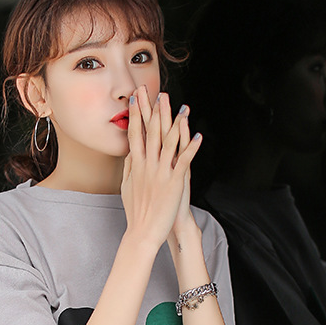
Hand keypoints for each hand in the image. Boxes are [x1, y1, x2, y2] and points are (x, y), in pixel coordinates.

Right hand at [121, 88, 201, 250]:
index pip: (135, 133)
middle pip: (152, 132)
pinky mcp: (174, 182)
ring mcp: (161, 173)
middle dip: (156, 110)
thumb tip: (130, 151)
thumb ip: (130, 166)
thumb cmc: (136, 211)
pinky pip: (184, 161)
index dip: (136, 114)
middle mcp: (148, 165)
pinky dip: (191, 148)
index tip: (136, 98)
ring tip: (183, 107)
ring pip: (170, 142)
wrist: (143, 232)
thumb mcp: (127, 186)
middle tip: (159, 92)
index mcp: (136, 165)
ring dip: (177, 123)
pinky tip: (198, 135)